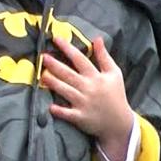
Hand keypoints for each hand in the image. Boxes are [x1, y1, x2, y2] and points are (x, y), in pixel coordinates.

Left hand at [41, 35, 134, 160]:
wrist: (119, 122)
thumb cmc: (115, 94)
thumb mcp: (114, 73)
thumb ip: (104, 56)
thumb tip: (97, 38)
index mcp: (96, 76)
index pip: (80, 59)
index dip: (67, 48)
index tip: (56, 38)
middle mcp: (88, 88)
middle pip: (69, 74)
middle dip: (55, 65)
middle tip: (43, 57)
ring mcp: (83, 103)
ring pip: (65, 91)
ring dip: (53, 83)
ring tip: (42, 75)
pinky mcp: (80, 117)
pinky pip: (67, 113)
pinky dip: (59, 111)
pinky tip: (50, 106)